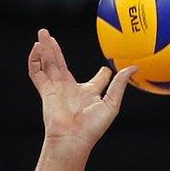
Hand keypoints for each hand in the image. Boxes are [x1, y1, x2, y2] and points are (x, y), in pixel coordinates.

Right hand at [28, 29, 132, 158]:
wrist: (72, 138)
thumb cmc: (92, 127)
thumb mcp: (111, 103)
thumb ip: (119, 84)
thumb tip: (134, 67)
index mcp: (89, 93)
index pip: (96, 81)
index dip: (103, 74)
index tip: (107, 69)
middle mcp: (71, 89)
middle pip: (62, 64)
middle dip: (56, 50)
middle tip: (52, 35)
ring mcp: (56, 89)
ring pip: (48, 63)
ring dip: (45, 48)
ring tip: (43, 32)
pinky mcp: (45, 91)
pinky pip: (36, 72)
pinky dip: (35, 60)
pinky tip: (37, 47)